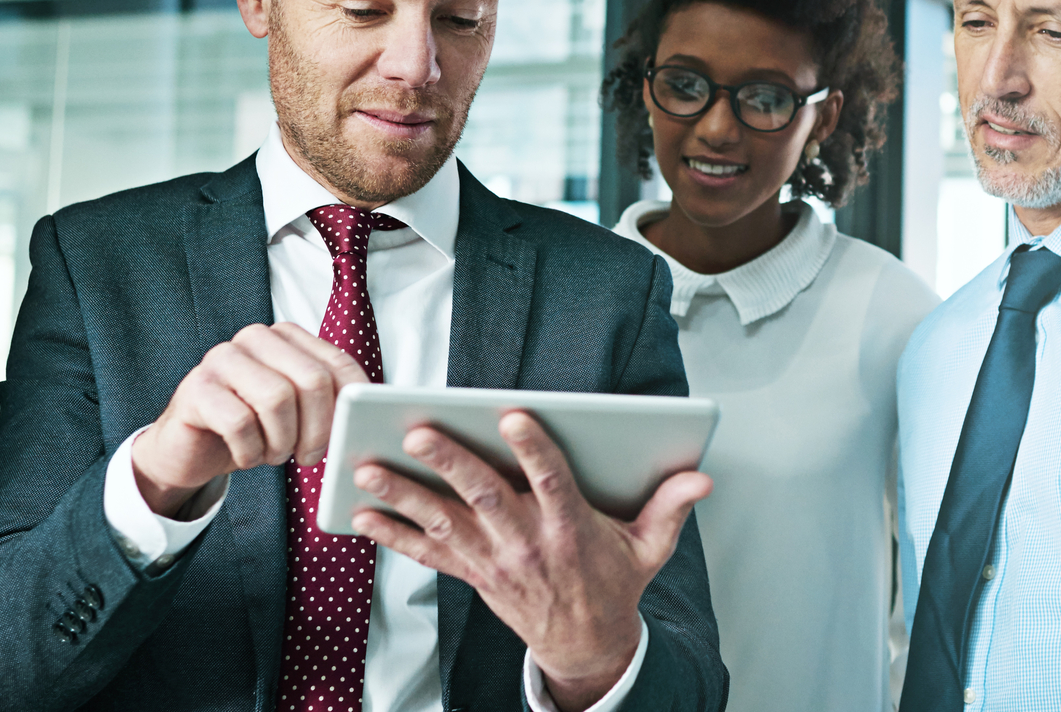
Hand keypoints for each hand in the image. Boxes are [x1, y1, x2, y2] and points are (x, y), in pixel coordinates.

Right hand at [131, 323, 366, 516]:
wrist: (191, 449)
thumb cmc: (252, 429)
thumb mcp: (296, 413)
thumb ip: (327, 403)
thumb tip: (367, 418)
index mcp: (286, 337)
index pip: (338, 364)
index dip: (350, 407)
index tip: (344, 437)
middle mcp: (255, 338)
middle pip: (312, 380)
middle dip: (318, 429)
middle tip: (307, 457)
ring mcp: (222, 359)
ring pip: (277, 399)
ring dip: (282, 442)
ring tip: (273, 454)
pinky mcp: (196, 388)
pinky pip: (240, 423)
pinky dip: (251, 452)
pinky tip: (247, 456)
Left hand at [350, 411, 711, 711]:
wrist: (585, 645)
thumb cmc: (612, 583)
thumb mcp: (649, 548)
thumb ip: (670, 507)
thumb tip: (701, 478)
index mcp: (571, 528)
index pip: (551, 481)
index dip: (533, 449)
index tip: (513, 415)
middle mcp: (527, 544)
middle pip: (485, 496)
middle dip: (450, 462)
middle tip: (418, 431)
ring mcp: (494, 561)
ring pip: (445, 523)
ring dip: (404, 495)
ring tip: (368, 467)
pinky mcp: (471, 574)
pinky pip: (425, 554)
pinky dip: (391, 534)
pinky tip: (359, 513)